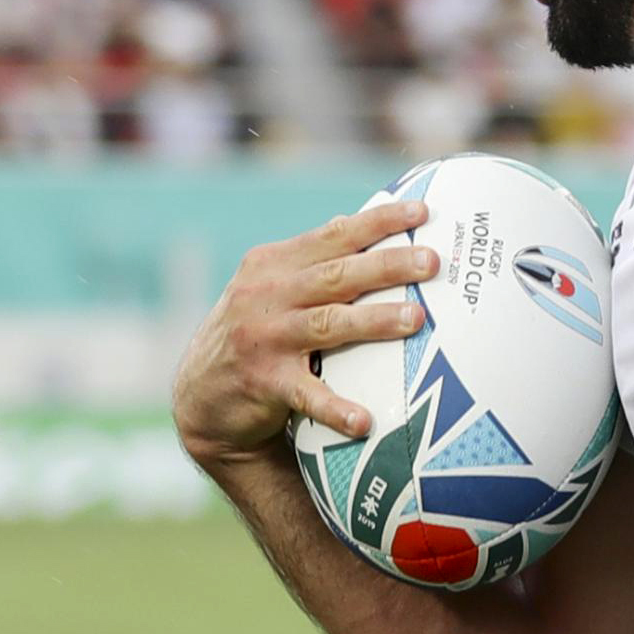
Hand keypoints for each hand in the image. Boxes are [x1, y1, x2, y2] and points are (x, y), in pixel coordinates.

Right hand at [170, 198, 435, 458]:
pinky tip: (365, 420)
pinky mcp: (264, 383)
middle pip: (337, 275)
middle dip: (387, 266)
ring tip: (415, 319)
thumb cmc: (254, 332)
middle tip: (432, 262)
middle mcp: (266, 295)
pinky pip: (307, 395)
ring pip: (328, 324)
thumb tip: (353, 222)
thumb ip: (308, 261)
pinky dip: (335, 407)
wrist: (201, 393)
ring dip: (373, 321)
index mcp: (273, 264)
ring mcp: (265, 338)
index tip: (421, 213)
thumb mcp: (269, 287)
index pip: (333, 236)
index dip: (378, 223)